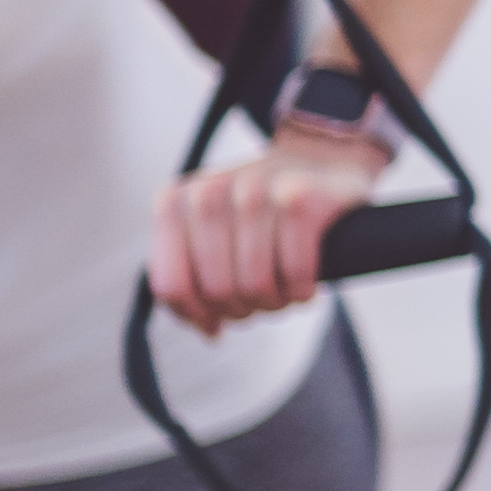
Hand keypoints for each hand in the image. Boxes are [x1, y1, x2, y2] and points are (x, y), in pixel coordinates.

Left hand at [150, 129, 383, 336]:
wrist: (319, 159)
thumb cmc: (259, 209)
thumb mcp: (209, 230)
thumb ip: (192, 276)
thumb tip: (208, 331)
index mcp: (175, 202)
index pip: (171, 286)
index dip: (197, 315)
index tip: (220, 319)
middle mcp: (209, 192)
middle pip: (217, 291)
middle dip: (243, 310)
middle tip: (262, 303)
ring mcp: (255, 192)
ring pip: (255, 285)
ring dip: (275, 304)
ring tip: (285, 296)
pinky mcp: (300, 199)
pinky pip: (295, 273)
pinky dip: (302, 292)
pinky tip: (307, 287)